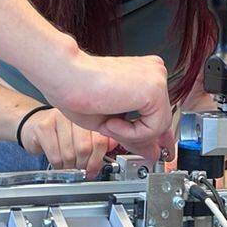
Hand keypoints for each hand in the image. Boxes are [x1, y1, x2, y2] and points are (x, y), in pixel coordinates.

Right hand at [19, 109, 113, 172]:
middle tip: (80, 169)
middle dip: (83, 165)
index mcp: (88, 115)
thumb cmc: (60, 132)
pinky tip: (58, 163)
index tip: (94, 168)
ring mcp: (58, 117)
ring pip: (70, 153)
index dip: (97, 159)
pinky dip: (58, 166)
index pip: (100, 139)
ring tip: (68, 166)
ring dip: (70, 167)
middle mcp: (74, 113)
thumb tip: (112, 146)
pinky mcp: (43, 127)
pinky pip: (55, 155)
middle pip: (85, 148)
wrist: (32, 125)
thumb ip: (99, 140)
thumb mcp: (82, 135)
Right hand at [33, 46, 175, 162]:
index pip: (159, 111)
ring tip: (107, 121)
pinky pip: (153, 128)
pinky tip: (112, 120)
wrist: (65, 76)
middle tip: (113, 132)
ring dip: (129, 134)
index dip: (156, 134)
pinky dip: (130, 133)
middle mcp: (154, 73)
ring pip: (158, 127)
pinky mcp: (155, 89)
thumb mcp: (113, 120)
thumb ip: (137, 135)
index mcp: (144, 75)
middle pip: (160, 121)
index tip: (159, 150)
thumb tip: (154, 153)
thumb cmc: (78, 91)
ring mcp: (157, 78)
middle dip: (138, 137)